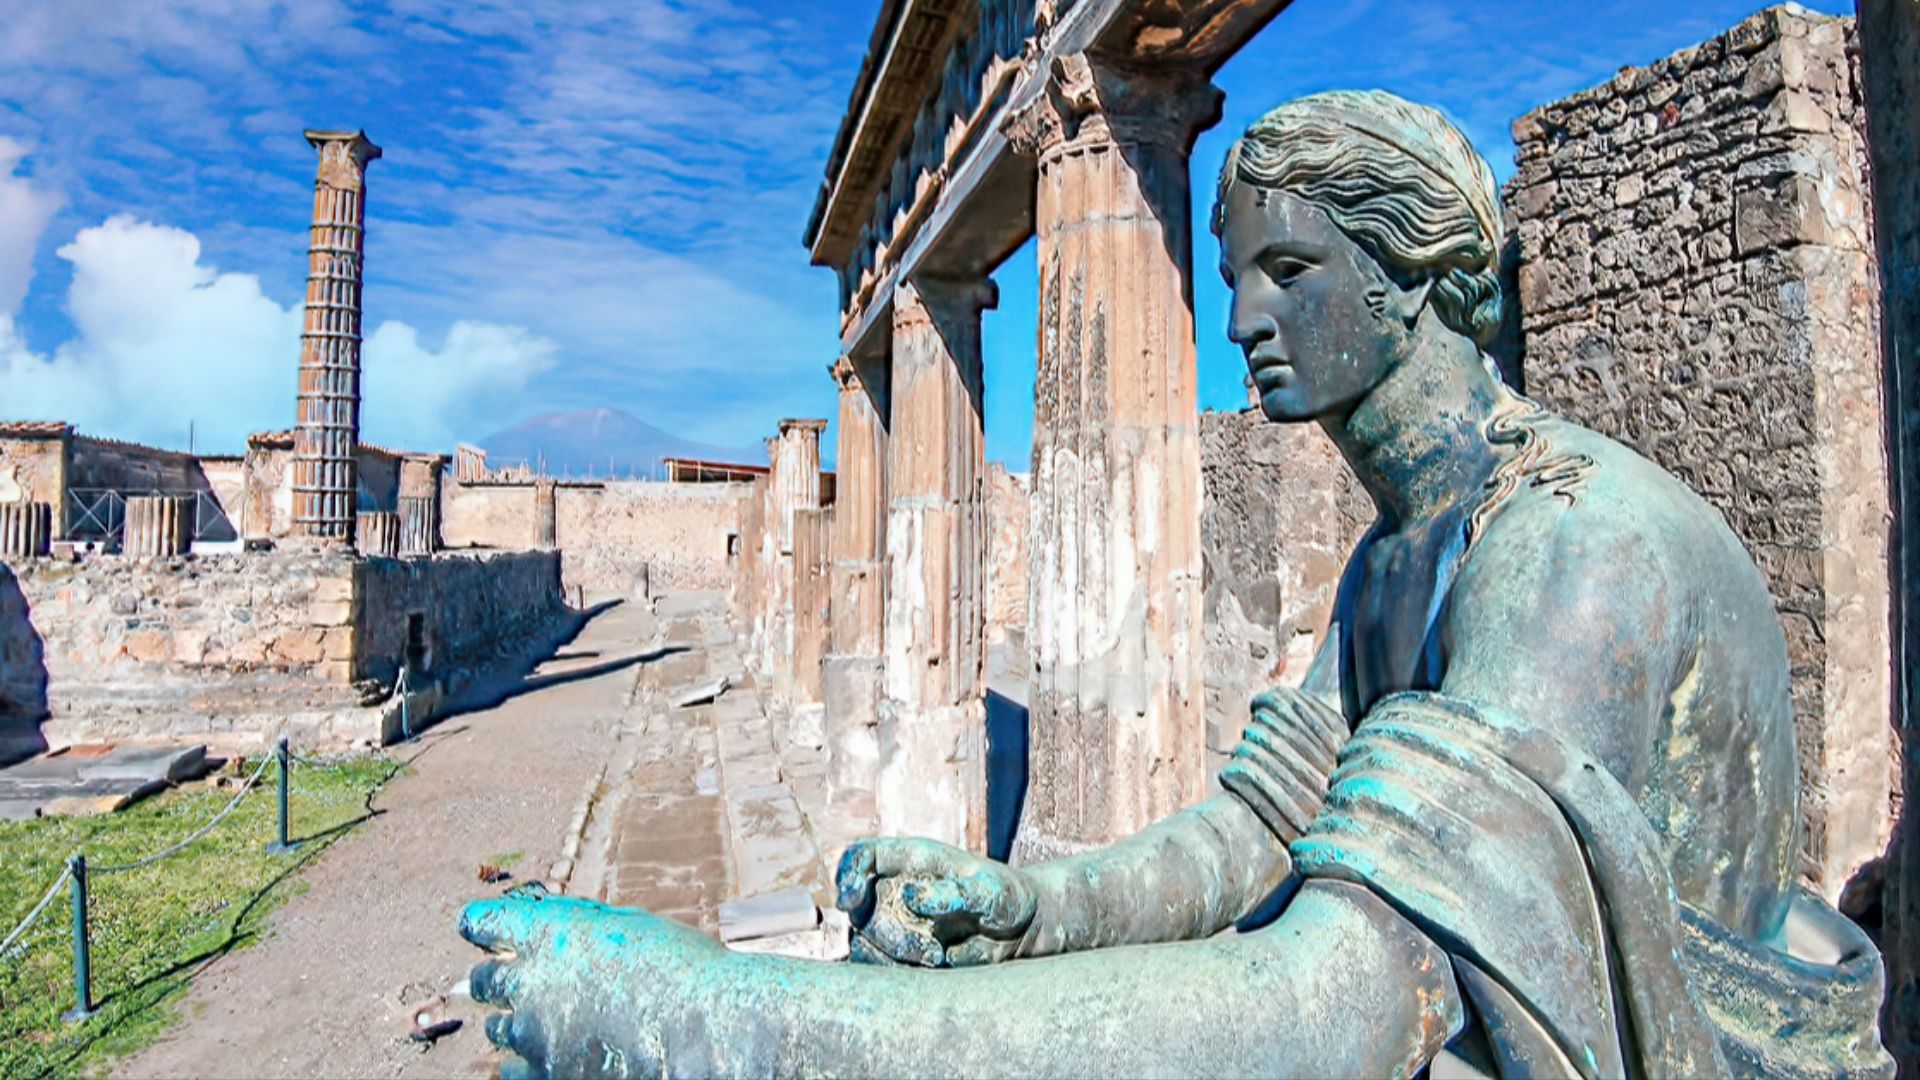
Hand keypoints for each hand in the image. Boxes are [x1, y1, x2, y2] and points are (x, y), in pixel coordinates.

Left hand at [462, 884, 730, 1077]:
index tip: (484, 931)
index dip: (482, 927)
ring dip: (515, 1022)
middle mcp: (531, 980)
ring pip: (496, 1028)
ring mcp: (533, 1033)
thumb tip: (540, 932)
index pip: (481, 923)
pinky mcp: (543, 1076)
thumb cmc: (683, 971)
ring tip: (555, 1022)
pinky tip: (555, 1054)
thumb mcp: (627, 928)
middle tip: (521, 983)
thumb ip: (576, 929)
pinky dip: (525, 1062)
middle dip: (496, 979)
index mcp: (551, 932)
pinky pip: (510, 1070)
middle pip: (481, 980)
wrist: (712, 1031)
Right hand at [835, 837, 1035, 967]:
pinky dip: (896, 972)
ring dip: (895, 956)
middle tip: (932, 949)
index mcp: (911, 860)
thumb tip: (910, 894)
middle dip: (890, 934)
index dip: (847, 874)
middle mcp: (895, 888)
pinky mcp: (899, 953)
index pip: (861, 856)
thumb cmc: (1006, 898)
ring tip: (937, 957)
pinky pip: (876, 966)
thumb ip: (952, 892)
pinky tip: (929, 969)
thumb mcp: (989, 891)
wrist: (1021, 931)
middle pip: (861, 910)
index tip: (850, 902)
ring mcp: (895, 921)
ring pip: (864, 941)